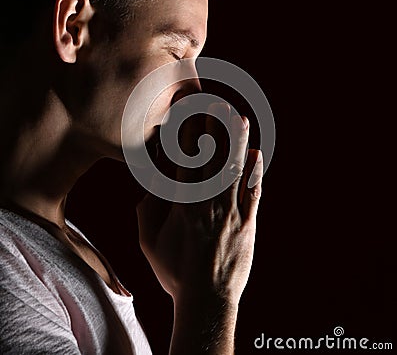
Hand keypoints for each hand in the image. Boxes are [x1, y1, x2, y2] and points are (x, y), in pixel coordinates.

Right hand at [136, 103, 262, 305]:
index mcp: (183, 206)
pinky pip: (253, 193)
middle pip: (213, 158)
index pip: (186, 162)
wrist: (207, 301)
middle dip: (215, 128)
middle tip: (218, 103)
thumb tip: (150, 186)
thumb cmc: (175, 273)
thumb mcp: (149, 244)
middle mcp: (209, 203)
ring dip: (238, 141)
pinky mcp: (248, 224)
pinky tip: (257, 154)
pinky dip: (255, 172)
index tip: (189, 113)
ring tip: (241, 118)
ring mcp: (231, 212)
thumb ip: (147, 211)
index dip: (189, 135)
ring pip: (235, 170)